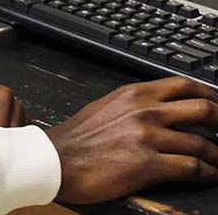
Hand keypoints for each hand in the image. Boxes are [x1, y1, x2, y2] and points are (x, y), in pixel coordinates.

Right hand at [46, 76, 217, 204]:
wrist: (58, 159)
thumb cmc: (79, 137)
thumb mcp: (107, 106)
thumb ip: (135, 103)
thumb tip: (159, 105)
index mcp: (134, 93)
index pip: (184, 85)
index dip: (210, 94)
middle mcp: (145, 111)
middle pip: (202, 108)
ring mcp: (148, 137)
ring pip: (203, 142)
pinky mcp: (149, 164)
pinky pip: (192, 167)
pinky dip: (208, 173)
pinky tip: (211, 176)